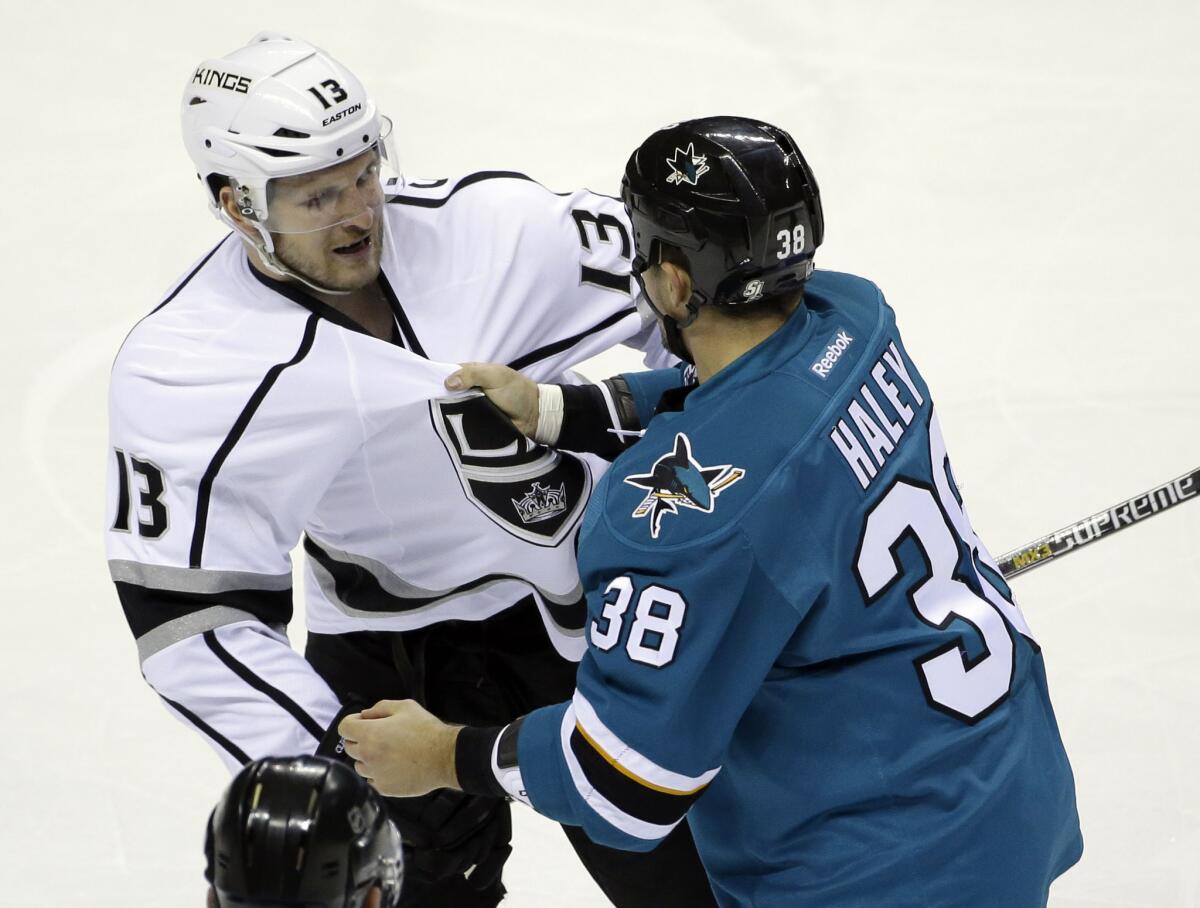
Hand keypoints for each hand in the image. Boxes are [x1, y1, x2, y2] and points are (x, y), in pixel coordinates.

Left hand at [339, 700, 461, 796]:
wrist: (444, 757)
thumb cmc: (426, 730)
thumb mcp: (405, 707)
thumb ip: (380, 707)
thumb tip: (365, 715)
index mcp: (369, 734)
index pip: (344, 727)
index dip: (353, 722)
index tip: (363, 722)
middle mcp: (367, 755)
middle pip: (350, 747)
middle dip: (360, 739)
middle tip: (380, 736)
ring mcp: (375, 774)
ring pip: (359, 765)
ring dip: (368, 758)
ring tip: (388, 753)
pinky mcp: (384, 788)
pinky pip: (371, 780)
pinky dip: (378, 773)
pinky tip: (393, 766)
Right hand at [444, 363, 539, 436]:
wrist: (533, 416)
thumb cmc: (516, 391)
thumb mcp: (495, 376)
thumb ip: (473, 374)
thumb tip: (448, 382)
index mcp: (472, 374)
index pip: (448, 374)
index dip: (438, 379)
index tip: (427, 386)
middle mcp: (468, 391)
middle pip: (447, 395)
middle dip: (443, 399)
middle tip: (437, 405)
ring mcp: (470, 408)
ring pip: (452, 411)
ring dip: (450, 414)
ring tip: (443, 418)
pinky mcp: (474, 424)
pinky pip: (461, 425)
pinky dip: (458, 426)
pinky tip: (452, 428)